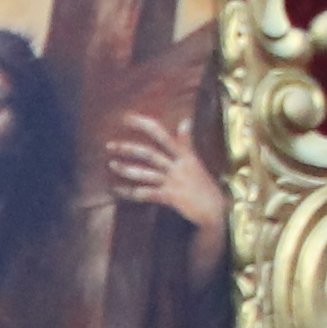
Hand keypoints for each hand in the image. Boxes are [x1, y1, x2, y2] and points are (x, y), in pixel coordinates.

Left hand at [108, 112, 226, 243]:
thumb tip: (185, 120)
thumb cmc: (204, 185)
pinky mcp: (171, 197)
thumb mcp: (196, 161)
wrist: (217, 209)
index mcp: (185, 155)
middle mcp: (178, 166)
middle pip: (149, 154)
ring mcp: (174, 182)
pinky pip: (146, 193)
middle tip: (109, 145)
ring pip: (145, 173)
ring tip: (111, 164)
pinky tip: (117, 190)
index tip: (126, 118)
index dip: (144, 125)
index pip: (162, 135)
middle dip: (128, 148)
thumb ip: (186, 143)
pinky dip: (130, 192)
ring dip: (126, 169)